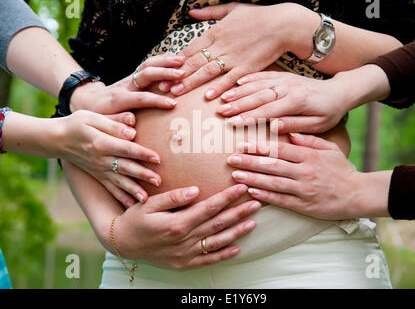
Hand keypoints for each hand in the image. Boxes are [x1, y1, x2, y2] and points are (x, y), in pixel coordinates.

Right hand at [57, 110, 160, 206]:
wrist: (57, 139)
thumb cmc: (77, 123)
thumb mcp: (92, 117)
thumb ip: (113, 124)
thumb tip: (132, 131)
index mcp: (101, 142)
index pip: (126, 148)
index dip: (142, 153)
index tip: (158, 158)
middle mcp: (100, 159)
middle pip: (125, 167)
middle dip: (143, 175)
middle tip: (159, 181)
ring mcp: (99, 170)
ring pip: (119, 181)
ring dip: (133, 190)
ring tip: (146, 199)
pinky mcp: (98, 176)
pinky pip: (110, 188)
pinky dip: (120, 197)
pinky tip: (131, 205)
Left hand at [70, 53, 184, 113]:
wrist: (87, 100)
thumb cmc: (97, 115)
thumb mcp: (102, 121)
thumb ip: (116, 122)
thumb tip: (132, 122)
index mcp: (119, 99)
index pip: (140, 98)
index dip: (156, 100)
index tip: (173, 104)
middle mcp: (126, 85)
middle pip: (145, 74)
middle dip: (164, 72)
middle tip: (181, 74)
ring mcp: (130, 78)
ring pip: (148, 65)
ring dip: (165, 61)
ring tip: (182, 60)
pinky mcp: (135, 76)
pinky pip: (149, 65)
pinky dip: (163, 59)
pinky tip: (176, 58)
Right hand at [111, 184, 261, 268]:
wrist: (122, 243)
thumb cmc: (135, 219)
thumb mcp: (149, 204)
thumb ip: (173, 197)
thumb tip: (195, 190)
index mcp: (177, 223)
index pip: (209, 207)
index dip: (227, 197)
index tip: (241, 187)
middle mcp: (184, 240)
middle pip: (217, 224)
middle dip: (238, 212)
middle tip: (256, 202)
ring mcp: (185, 254)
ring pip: (217, 242)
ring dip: (236, 232)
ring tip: (253, 222)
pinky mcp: (184, 264)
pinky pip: (208, 260)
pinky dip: (223, 255)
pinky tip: (237, 248)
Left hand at [159, 3, 318, 98]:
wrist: (282, 24)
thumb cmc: (258, 16)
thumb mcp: (232, 9)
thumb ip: (210, 12)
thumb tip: (191, 11)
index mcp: (215, 32)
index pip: (190, 48)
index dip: (174, 61)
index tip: (162, 70)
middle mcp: (221, 45)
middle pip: (193, 62)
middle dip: (175, 75)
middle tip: (161, 86)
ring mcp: (233, 57)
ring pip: (207, 71)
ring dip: (190, 83)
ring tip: (176, 93)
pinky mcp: (247, 67)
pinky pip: (230, 79)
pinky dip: (219, 88)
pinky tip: (208, 97)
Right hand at [219, 71, 350, 133]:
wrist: (340, 91)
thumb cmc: (329, 112)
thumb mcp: (318, 124)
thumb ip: (295, 125)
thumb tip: (273, 128)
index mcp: (297, 101)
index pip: (268, 111)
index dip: (249, 117)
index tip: (232, 123)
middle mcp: (289, 87)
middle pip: (259, 96)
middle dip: (238, 104)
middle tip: (221, 111)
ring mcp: (286, 79)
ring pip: (258, 85)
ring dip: (239, 91)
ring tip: (223, 97)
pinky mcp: (284, 76)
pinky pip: (264, 75)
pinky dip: (250, 78)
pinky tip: (237, 82)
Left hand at [226, 135, 389, 219]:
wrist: (357, 195)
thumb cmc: (341, 169)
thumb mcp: (330, 149)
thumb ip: (310, 140)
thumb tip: (290, 132)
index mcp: (310, 156)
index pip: (280, 149)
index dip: (259, 146)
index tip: (242, 143)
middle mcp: (305, 171)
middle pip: (272, 165)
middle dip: (249, 161)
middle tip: (231, 158)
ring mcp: (303, 189)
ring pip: (273, 183)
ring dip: (252, 178)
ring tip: (235, 175)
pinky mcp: (303, 205)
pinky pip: (280, 200)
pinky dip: (265, 196)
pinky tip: (251, 192)